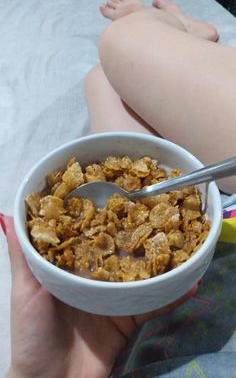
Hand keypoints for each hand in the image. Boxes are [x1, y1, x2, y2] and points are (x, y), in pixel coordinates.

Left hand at [6, 226, 198, 377]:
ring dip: (159, 260)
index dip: (100, 215)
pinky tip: (190, 281)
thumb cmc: (33, 333)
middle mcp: (94, 278)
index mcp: (70, 268)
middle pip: (118, 251)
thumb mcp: (25, 291)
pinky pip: (154, 305)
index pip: (88, 235)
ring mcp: (113, 298)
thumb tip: (5, 215)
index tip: (115, 190)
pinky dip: (173, 295)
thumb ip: (22, 255)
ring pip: (139, 274)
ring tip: (178, 239)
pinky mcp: (129, 320)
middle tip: (155, 209)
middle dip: (136, 232)